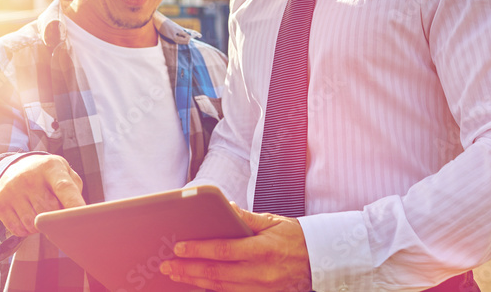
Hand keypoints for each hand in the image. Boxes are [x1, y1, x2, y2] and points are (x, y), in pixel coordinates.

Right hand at [0, 154, 83, 236]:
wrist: (15, 168)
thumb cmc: (48, 176)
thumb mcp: (64, 173)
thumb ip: (74, 190)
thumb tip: (78, 213)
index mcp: (50, 167)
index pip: (64, 188)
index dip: (74, 204)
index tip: (82, 216)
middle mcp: (29, 176)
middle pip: (50, 212)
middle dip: (56, 218)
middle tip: (54, 210)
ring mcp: (11, 189)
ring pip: (33, 225)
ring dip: (40, 226)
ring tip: (39, 211)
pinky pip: (18, 230)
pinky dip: (26, 230)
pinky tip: (27, 215)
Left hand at [159, 204, 311, 291]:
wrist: (324, 262)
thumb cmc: (298, 238)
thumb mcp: (274, 222)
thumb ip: (247, 218)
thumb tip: (226, 207)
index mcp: (263, 250)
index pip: (223, 250)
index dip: (199, 250)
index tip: (178, 247)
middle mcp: (261, 273)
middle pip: (217, 273)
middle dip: (188, 269)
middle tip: (167, 265)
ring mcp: (262, 289)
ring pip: (221, 287)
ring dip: (195, 281)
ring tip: (176, 275)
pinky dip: (213, 289)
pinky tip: (198, 284)